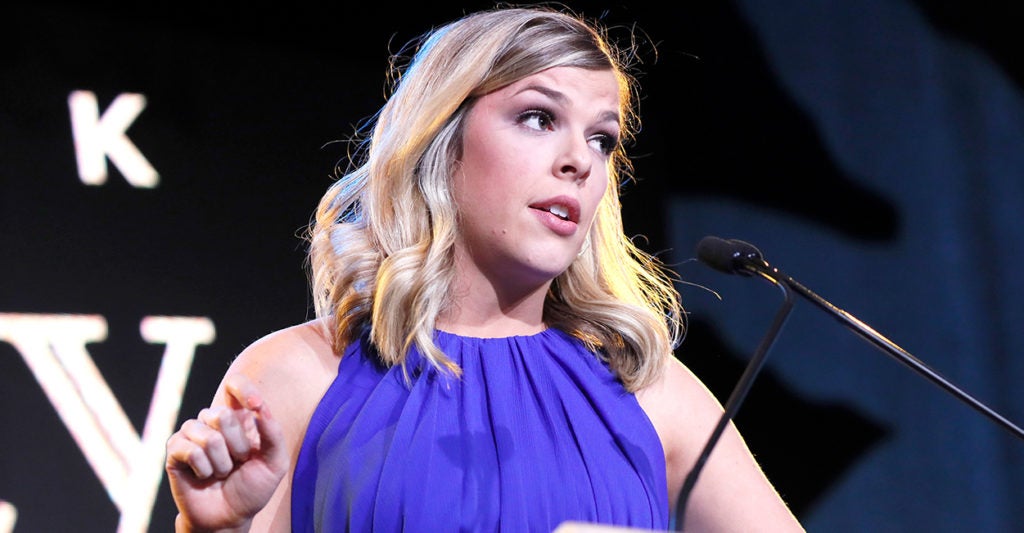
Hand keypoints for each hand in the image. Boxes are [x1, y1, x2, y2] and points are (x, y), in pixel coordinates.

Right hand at [165, 373, 287, 530]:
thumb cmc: (252, 488)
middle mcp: (213, 420)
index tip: (255, 404)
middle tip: (238, 462)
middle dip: (238, 446)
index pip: (236, 385)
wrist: (229, 517)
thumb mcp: (274, 463)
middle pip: (223, 415)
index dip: (244, 389)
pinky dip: (204, 469)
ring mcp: (192, 433)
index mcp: (239, 418)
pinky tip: (204, 476)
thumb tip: (260, 408)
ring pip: (208, 436)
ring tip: (222, 473)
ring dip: (221, 463)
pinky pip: (190, 451)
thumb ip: (273, 435)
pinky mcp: (175, 450)